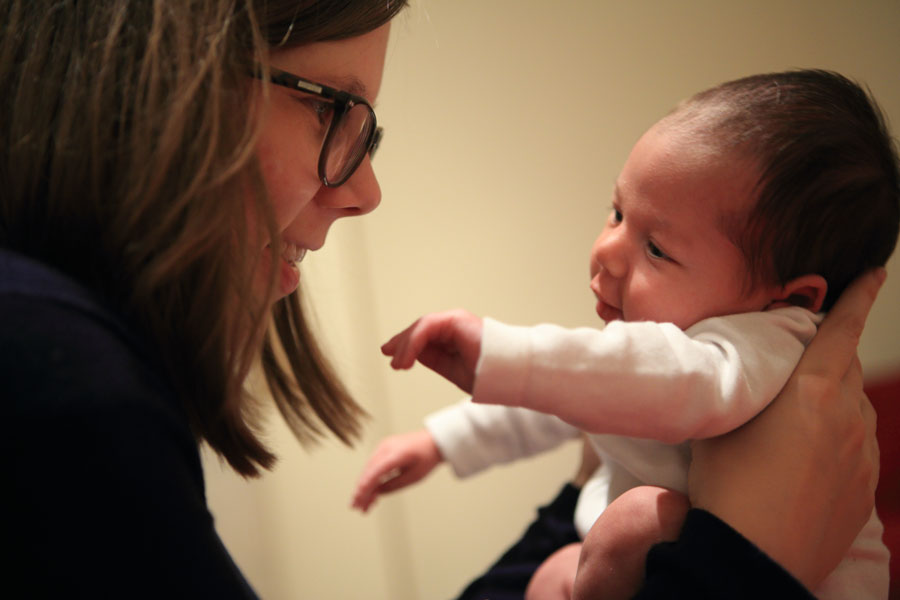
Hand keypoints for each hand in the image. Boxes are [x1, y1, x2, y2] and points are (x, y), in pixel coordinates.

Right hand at [351, 429, 442, 512]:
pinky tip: (371, 493)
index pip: (376, 471)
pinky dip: (370, 479)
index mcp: (397, 454)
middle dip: (362, 491)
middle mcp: (386, 448)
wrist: (433, 441)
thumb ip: (394, 485)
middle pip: (369, 471)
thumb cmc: (427, 457)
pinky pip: (373, 465)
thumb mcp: (414, 477)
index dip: (365, 486)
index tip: (358, 498)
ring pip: (369, 469)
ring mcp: (383, 447)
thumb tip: (377, 493)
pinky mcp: (383, 449)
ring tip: (363, 505)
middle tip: (357, 507)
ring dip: (365, 487)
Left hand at [381, 309, 483, 393]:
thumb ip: (433, 358)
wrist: (508, 374)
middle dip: (401, 342)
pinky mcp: (455, 320)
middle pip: (419, 329)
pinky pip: (427, 328)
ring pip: (421, 328)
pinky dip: (413, 343)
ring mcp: (455, 321)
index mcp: (454, 335)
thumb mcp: (451, 368)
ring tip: (398, 365)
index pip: (423, 336)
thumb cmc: (486, 374)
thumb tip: (412, 354)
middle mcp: (453, 325)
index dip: (405, 345)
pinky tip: (407, 360)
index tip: (392, 358)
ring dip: (405, 346)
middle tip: (387, 354)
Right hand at [688, 268, 884, 589]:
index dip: (859, 298)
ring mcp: (862, 456)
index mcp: (812, 393)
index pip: (843, 331)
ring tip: (794, 426)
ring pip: (854, 411)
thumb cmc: (727, 486)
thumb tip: (751, 374)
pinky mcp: (864, 488)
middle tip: (798, 366)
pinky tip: (807, 461)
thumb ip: (749, 390)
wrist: (752, 555)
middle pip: (846, 370)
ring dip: (832, 404)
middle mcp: (848, 418)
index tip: (874, 273)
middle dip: (828, 359)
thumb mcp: (724, 424)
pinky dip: (839, 441)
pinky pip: (857, 448)